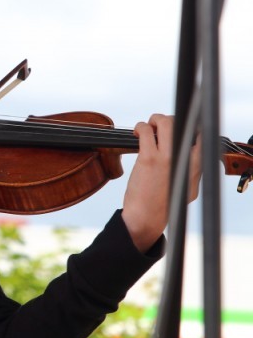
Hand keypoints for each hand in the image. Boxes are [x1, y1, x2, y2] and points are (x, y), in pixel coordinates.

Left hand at [121, 114, 201, 251]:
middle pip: (185, 124)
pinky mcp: (149, 159)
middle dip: (169, 120)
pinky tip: (137, 132)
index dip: (186, 129)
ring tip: (148, 127)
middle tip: (158, 126)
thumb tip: (192, 155)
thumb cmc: (163, 204)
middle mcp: (187, 160)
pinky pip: (146, 131)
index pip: (200, 137)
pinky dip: (141, 127)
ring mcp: (168, 158)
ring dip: (156, 119)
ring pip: (167, 123)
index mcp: (197, 167)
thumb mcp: (187, 189)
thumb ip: (192, 171)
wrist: (147, 218)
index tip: (174, 131)